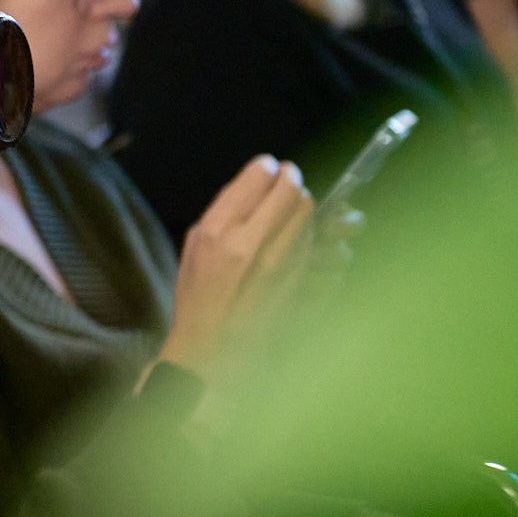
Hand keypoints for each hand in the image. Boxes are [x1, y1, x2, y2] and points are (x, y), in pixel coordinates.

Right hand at [160, 155, 313, 374]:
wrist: (214, 347)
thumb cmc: (199, 296)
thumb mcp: (195, 244)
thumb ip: (224, 210)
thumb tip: (255, 180)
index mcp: (221, 230)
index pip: (261, 175)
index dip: (267, 169)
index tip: (268, 173)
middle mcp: (255, 243)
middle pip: (295, 191)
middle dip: (292, 183)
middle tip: (285, 187)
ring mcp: (285, 265)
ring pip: (311, 215)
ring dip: (303, 210)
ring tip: (289, 218)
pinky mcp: (303, 283)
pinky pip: (322, 245)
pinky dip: (313, 239)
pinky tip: (297, 247)